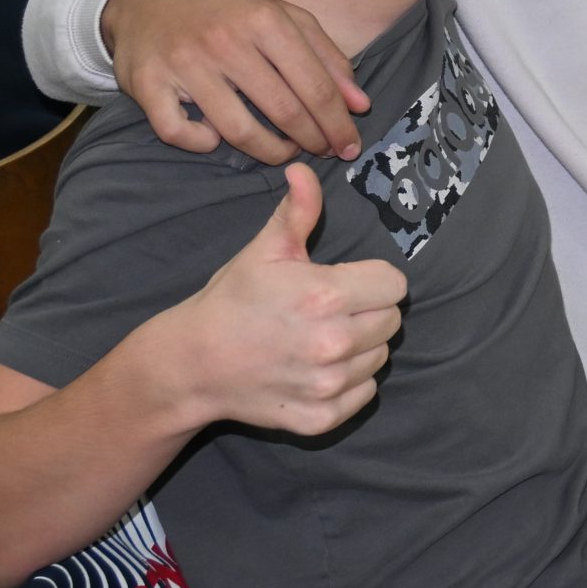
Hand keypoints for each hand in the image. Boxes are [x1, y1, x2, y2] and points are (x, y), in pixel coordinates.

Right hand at [108, 0, 370, 163]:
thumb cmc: (230, 11)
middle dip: (312, 140)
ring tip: (283, 151)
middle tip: (322, 152)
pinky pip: (177, 132)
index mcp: (265, 20)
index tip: (349, 147)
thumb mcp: (285, 18)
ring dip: (269, 151)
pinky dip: (201, 143)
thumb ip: (327, 58)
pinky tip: (216, 138)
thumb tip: (360, 106)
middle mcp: (225, 41)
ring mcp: (184, 63)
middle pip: (283, 109)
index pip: (315, 86)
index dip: (337, 124)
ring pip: (237, 129)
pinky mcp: (147, 83)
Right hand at [160, 165, 405, 436]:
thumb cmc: (232, 302)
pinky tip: (315, 369)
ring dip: (360, 347)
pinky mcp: (322, 417)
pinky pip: (365, 393)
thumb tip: (304, 170)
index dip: (372, 280)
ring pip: (380, 357)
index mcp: (325, 297)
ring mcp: (327, 384)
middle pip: (392, 320)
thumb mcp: (264, 252)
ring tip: (318, 339)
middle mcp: (332, 343)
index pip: (395, 284)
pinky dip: (349, 383)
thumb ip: (297, 212)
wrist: (191, 365)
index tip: (344, 283)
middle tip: (328, 312)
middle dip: (367, 311)